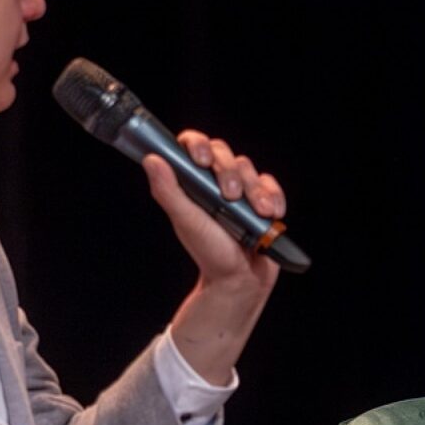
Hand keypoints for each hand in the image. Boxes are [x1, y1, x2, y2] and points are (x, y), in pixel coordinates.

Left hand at [144, 129, 284, 291]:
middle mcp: (215, 181)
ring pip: (248, 168)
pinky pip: (270, 184)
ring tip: (258, 213)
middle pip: (223, 153)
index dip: (197, 144)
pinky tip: (271, 213)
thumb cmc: (209, 253)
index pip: (192, 146)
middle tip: (230, 197)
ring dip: (254, 189)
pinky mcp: (261, 199)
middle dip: (229, 172)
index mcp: (192, 182)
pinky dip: (273, 195)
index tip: (201, 160)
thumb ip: (168, 192)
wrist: (240, 280)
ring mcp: (240, 190)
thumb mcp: (185, 221)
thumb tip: (151, 160)